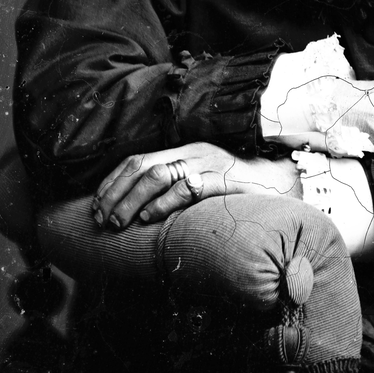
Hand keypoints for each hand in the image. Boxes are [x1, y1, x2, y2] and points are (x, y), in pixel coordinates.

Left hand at [91, 143, 300, 230]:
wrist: (277, 181)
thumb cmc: (236, 186)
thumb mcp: (201, 179)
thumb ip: (176, 185)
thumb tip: (140, 208)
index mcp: (183, 150)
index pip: (137, 159)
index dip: (113, 181)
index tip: (96, 203)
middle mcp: (191, 152)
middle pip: (142, 166)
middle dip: (116, 192)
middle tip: (102, 218)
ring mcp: (206, 164)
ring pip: (159, 176)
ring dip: (133, 200)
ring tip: (120, 222)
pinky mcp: (221, 180)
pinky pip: (187, 188)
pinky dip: (164, 204)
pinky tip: (150, 218)